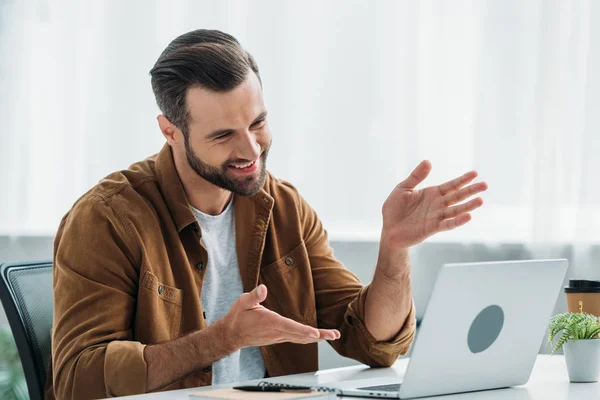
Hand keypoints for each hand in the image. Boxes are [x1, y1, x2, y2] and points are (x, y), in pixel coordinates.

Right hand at [222, 284, 339, 349]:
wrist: (232, 334)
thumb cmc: (238, 316)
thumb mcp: (243, 302)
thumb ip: (254, 295)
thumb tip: (263, 288)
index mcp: (270, 322)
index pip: (289, 327)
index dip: (303, 330)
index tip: (316, 333)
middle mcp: (277, 332)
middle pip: (301, 335)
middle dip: (319, 335)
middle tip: (334, 334)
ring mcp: (279, 337)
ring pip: (301, 339)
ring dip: (318, 337)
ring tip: (333, 335)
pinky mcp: (279, 338)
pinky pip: (297, 339)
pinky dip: (309, 338)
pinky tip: (318, 337)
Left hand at [381, 160, 487, 248]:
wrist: (388, 229)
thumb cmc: (394, 209)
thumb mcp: (403, 188)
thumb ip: (416, 176)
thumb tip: (428, 161)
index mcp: (432, 193)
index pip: (451, 185)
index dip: (463, 180)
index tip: (475, 173)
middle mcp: (437, 204)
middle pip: (457, 196)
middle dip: (471, 191)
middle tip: (485, 185)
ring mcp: (436, 216)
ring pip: (456, 210)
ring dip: (468, 206)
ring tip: (480, 200)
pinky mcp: (432, 228)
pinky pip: (447, 224)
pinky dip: (458, 221)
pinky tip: (468, 216)